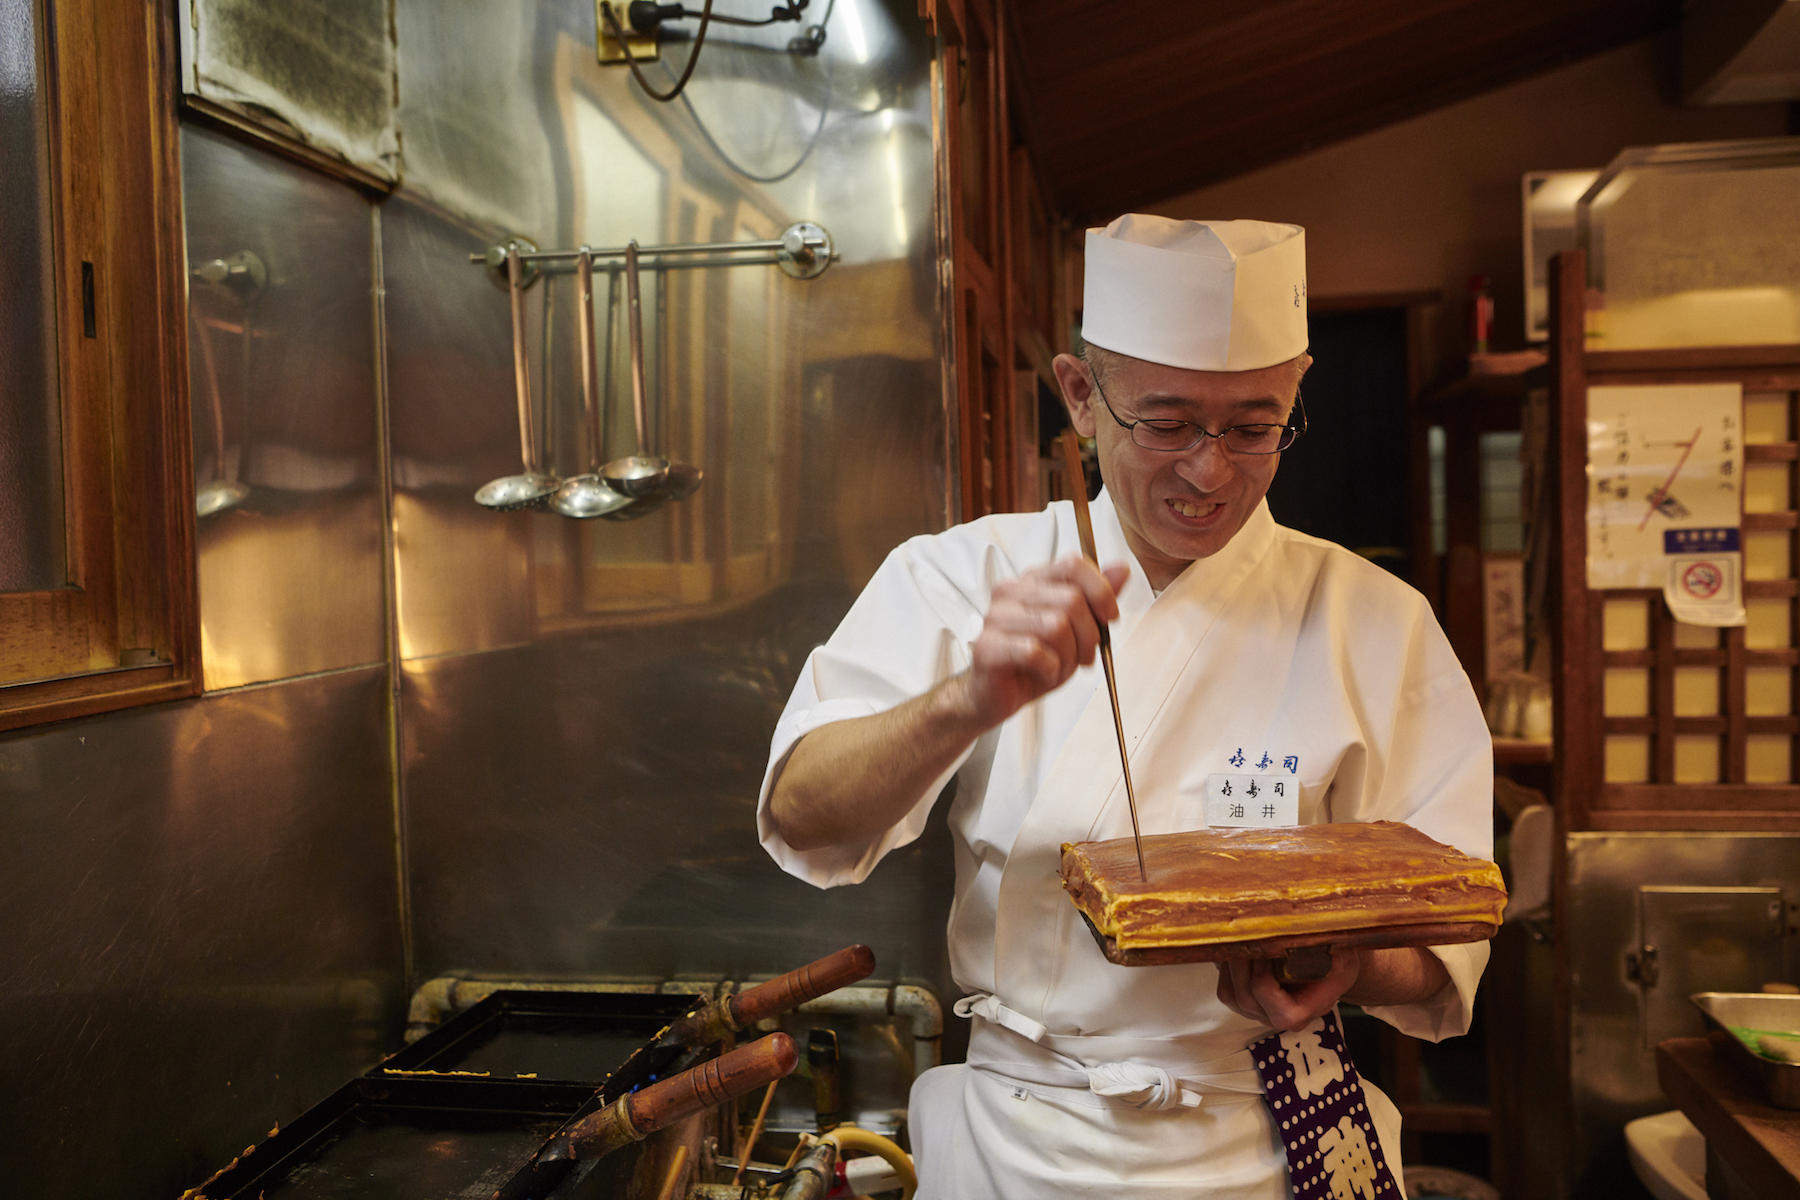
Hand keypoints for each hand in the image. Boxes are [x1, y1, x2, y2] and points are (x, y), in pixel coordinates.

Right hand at [953, 556, 1132, 728]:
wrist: (996, 694)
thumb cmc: (1034, 661)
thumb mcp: (1075, 629)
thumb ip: (1096, 598)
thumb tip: (1121, 569)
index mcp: (1033, 581)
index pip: (1073, 565)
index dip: (1101, 591)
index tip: (1109, 617)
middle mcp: (1011, 592)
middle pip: (1071, 600)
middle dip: (1089, 635)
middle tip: (1084, 655)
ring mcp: (996, 618)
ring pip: (1056, 626)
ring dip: (1068, 655)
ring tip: (1060, 666)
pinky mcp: (988, 646)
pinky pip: (1034, 651)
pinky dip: (1050, 668)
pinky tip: (1045, 673)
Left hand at [1216, 949, 1360, 1032]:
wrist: (1333, 971)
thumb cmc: (1336, 962)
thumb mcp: (1339, 953)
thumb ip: (1321, 947)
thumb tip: (1300, 925)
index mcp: (1300, 1012)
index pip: (1268, 996)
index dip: (1262, 972)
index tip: (1267, 947)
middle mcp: (1276, 1017)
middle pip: (1243, 996)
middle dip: (1240, 963)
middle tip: (1245, 936)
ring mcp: (1258, 1013)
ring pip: (1229, 994)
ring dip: (1229, 966)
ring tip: (1241, 941)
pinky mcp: (1246, 1003)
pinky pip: (1226, 990)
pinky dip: (1225, 969)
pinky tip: (1238, 950)